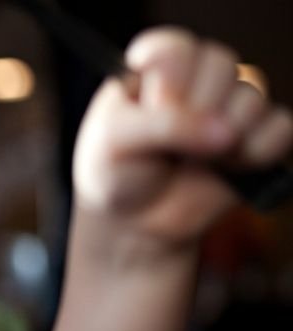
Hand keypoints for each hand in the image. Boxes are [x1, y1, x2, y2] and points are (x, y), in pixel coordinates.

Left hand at [73, 27, 291, 245]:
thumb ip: (165, 125)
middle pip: (221, 65)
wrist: (133, 221)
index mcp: (155, 68)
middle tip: (168, 146)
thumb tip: (225, 131)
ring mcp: (229, 107)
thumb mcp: (115, 141)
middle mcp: (197, 79)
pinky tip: (226, 169)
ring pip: (252, 98)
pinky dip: (257, 153)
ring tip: (193, 160)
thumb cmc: (115, 172)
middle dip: (195, 110)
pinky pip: (280, 130)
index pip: (176, 47)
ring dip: (223, 136)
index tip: (155, 104)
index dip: (170, 76)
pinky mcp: (256, 138)